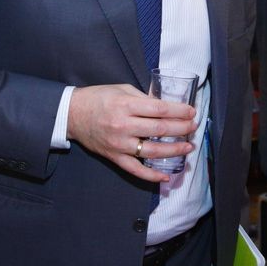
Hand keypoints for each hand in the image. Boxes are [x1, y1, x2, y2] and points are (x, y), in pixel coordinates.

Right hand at [66, 84, 196, 182]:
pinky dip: (151, 175)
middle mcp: (123, 126)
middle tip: (194, 126)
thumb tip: (166, 106)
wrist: (73, 114)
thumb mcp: (122, 89)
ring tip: (188, 147)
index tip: (192, 111)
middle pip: (160, 129)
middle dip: (182, 128)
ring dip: (174, 150)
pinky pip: (135, 170)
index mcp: (126, 105)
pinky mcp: (114, 157)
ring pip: (152, 151)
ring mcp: (119, 144)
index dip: (179, 111)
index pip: (160, 109)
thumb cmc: (98, 98)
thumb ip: (144, 98)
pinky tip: (166, 176)